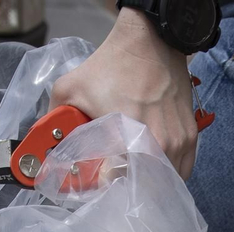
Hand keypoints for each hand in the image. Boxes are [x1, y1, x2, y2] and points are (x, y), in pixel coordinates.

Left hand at [51, 9, 200, 178]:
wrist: (150, 42)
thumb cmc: (113, 64)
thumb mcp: (71, 88)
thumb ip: (53, 120)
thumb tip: (43, 143)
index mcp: (128, 138)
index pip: (117, 184)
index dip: (103, 186)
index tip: (96, 180)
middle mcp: (158, 145)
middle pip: (142, 187)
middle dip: (126, 186)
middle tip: (113, 177)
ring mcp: (178, 142)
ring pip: (164, 182)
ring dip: (148, 181)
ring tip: (132, 170)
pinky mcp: (190, 136)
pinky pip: (181, 170)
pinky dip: (167, 172)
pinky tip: (152, 164)